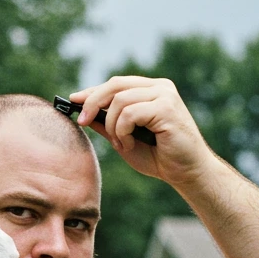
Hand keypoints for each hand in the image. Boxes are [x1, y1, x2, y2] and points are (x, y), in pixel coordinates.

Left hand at [68, 76, 216, 188]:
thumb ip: (107, 125)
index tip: (72, 101)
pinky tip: (131, 144)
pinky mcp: (167, 107)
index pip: (115, 84)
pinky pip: (129, 113)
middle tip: (82, 122)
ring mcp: (164, 94)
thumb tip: (83, 113)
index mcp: (150, 90)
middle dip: (92, 103)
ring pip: (119, 101)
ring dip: (113, 127)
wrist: (187, 173)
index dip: (92, 92)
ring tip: (122, 145)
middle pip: (114, 84)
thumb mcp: (124, 140)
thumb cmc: (159, 158)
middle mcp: (159, 87)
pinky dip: (123, 131)